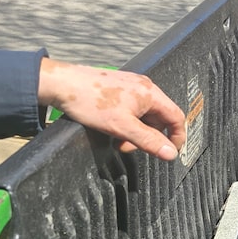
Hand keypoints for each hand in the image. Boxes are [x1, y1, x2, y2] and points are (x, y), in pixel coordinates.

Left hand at [36, 58, 186, 160]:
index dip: (176, 137)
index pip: (177, 117)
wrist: (60, 84)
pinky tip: (113, 127)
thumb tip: (171, 154)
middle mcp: (145, 87)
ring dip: (136, 131)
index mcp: (151, 93)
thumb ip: (149, 141)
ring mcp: (132, 86)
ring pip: (145, 115)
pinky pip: (133, 109)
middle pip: (160, 118)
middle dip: (149, 137)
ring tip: (118, 139)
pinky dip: (128, 122)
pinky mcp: (119, 87)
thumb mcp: (122, 128)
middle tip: (129, 148)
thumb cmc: (89, 102)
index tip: (168, 153)